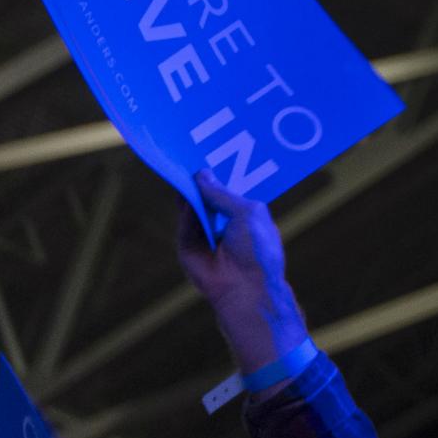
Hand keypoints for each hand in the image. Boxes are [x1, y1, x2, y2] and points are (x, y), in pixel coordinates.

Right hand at [176, 170, 308, 371]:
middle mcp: (224, 224)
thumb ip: (221, 194)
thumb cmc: (257, 249)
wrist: (244, 286)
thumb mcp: (246, 212)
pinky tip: (181, 191)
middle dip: (200, 180)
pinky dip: (183, 209)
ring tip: (182, 166)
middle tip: (190, 153)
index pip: (229, 190)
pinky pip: (183, 224)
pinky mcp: (188, 247)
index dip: (221, 174)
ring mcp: (205, 236)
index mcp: (245, 215)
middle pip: (207, 197)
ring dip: (189, 191)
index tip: (211, 151)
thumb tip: (200, 174)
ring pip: (193, 208)